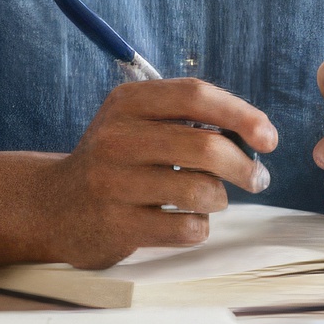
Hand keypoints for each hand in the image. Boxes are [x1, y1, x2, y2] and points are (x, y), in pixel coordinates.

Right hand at [26, 76, 282, 267]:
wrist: (55, 207)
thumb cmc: (116, 162)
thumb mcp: (137, 122)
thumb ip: (188, 119)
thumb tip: (255, 132)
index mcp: (128, 103)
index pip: (195, 95)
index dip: (241, 113)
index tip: (269, 137)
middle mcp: (116, 138)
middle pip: (205, 146)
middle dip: (244, 165)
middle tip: (257, 178)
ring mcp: (113, 184)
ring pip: (199, 190)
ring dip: (219, 198)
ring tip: (212, 199)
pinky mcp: (116, 225)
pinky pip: (185, 228)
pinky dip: (199, 226)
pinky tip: (187, 221)